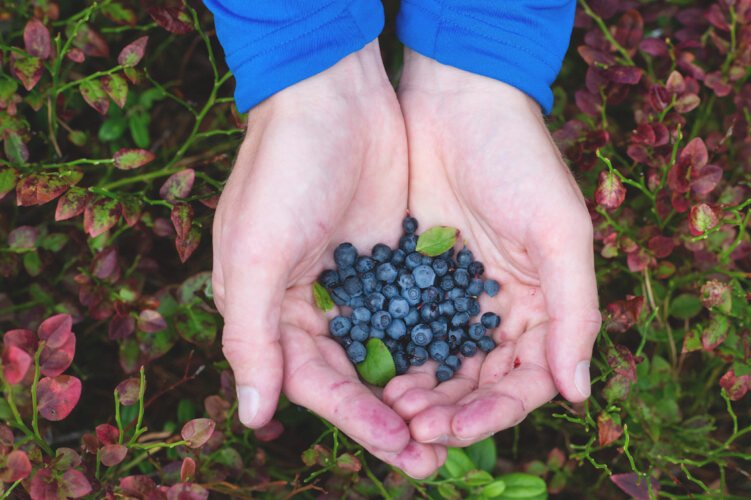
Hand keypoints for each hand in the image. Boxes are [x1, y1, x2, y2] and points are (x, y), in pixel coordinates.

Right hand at [212, 42, 444, 476]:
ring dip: (422, 392)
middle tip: (435, 458)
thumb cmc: (282, 170)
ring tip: (457, 428)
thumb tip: (252, 415)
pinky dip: (439, 345)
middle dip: (395, 419)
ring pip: (394, 354)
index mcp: (275, 313)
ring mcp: (361, 286)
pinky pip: (420, 315)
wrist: (334, 94)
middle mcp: (317, 308)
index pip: (317, 384)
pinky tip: (469, 371)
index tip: (399, 447)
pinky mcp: (398, 262)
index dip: (356, 420)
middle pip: (359, 380)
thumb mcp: (254, 251)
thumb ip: (252, 335)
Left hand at [382, 50, 601, 445]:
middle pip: (479, 384)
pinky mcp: (415, 279)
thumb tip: (578, 394)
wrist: (458, 98)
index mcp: (545, 306)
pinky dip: (393, 357)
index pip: (527, 380)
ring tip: (393, 407)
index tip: (456, 428)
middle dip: (451, 411)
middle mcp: (502, 310)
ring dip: (420, 394)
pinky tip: (373, 374)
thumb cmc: (519, 158)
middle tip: (414, 426)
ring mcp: (456, 297)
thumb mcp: (559, 232)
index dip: (495, 412)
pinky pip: (405, 332)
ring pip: (440, 366)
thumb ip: (573, 311)